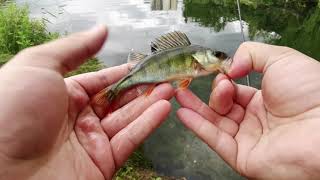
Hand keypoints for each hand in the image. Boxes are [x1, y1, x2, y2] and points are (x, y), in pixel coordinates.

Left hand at [0, 26, 173, 179]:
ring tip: (170, 89)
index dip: (122, 73)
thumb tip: (102, 30)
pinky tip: (163, 108)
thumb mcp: (38, 66)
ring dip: (150, 103)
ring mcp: (91, 142)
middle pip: (117, 100)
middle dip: (141, 88)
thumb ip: (74, 49)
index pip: (100, 81)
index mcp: (63, 96)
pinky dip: (147, 124)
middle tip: (164, 76)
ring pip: (127, 119)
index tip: (144, 64)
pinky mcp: (102, 163)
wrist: (1, 170)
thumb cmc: (12, 110)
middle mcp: (78, 119)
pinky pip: (129, 140)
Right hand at [176, 42, 319, 178]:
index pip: (235, 91)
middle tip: (209, 83)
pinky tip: (183, 113)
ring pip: (215, 123)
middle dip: (212, 93)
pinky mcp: (243, 157)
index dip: (225, 81)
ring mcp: (248, 140)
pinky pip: (215, 141)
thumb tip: (230, 65)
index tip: (221, 73)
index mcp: (266, 100)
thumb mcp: (281, 59)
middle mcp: (255, 120)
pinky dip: (197, 127)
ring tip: (179, 94)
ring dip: (196, 108)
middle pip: (223, 107)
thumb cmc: (311, 93)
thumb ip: (252, 54)